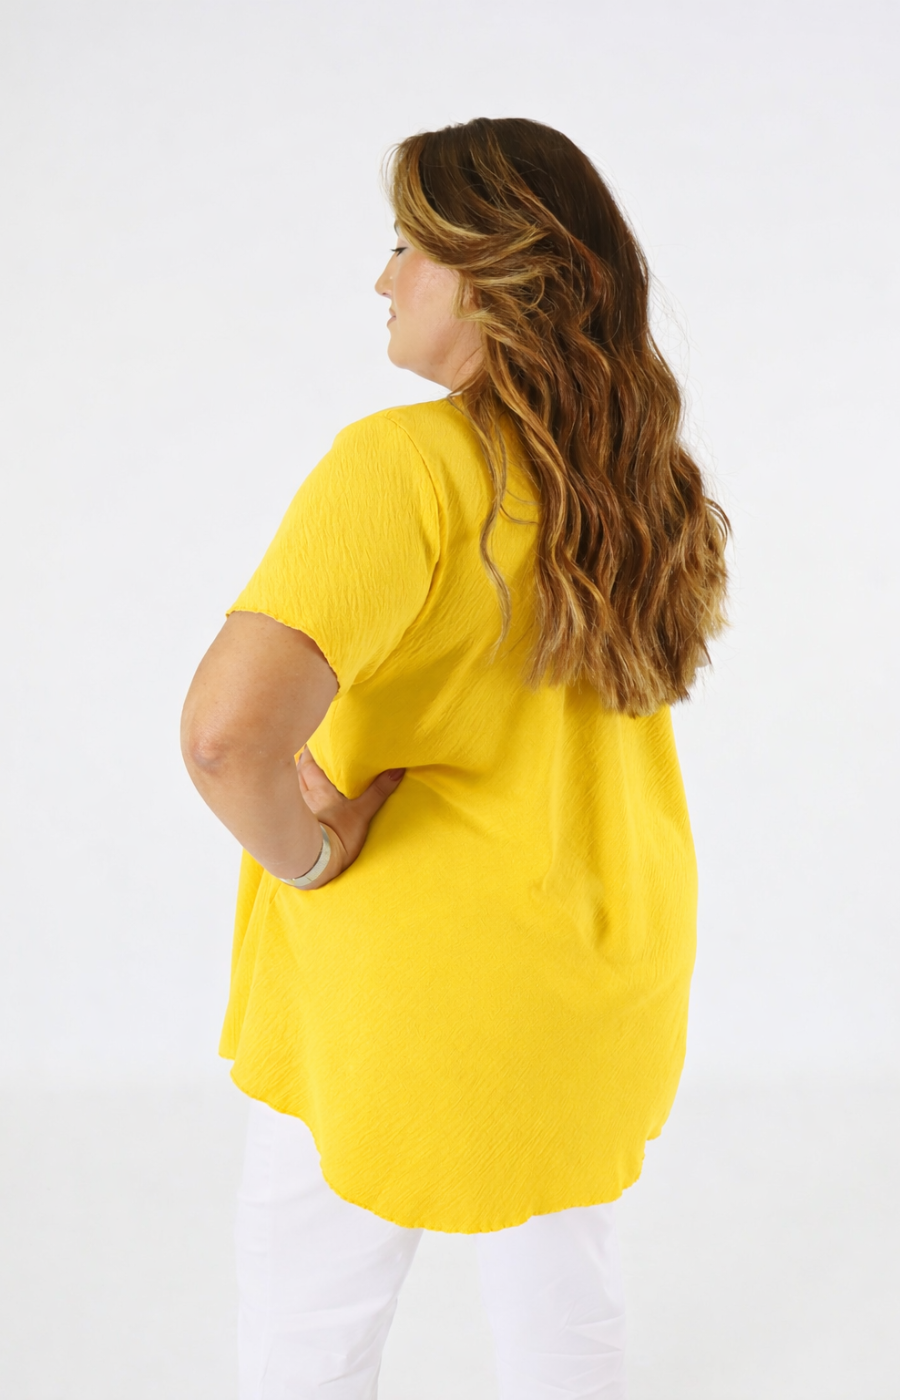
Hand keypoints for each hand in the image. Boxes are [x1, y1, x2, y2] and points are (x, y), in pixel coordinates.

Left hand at [295, 747, 405, 887]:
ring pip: (293, 790)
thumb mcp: (362, 813)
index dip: (309, 752)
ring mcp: (299, 814)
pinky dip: (291, 800)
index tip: (311, 741)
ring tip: (298, 772)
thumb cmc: (337, 836)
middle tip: (304, 753)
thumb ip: (378, 791)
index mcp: (320, 791)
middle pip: (298, 774)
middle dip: (300, 762)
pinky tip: (294, 802)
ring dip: (294, 779)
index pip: (309, 765)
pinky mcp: (295, 829)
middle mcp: (305, 798)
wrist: (317, 866)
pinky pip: (292, 808)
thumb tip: (397, 770)